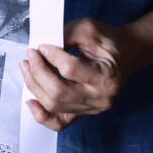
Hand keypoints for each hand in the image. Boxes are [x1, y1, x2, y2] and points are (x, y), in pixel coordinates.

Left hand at [20, 18, 138, 130]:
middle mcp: (100, 97)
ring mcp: (92, 108)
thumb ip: (65, 35)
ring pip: (54, 105)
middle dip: (37, 71)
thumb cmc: (107, 42)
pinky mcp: (83, 113)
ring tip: (27, 67)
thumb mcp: (88, 29)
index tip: (42, 46)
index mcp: (106, 75)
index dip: (51, 56)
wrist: (125, 55)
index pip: (70, 69)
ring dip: (33, 86)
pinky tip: (31, 102)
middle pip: (58, 91)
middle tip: (30, 55)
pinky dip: (41, 115)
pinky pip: (59, 123)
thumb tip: (41, 48)